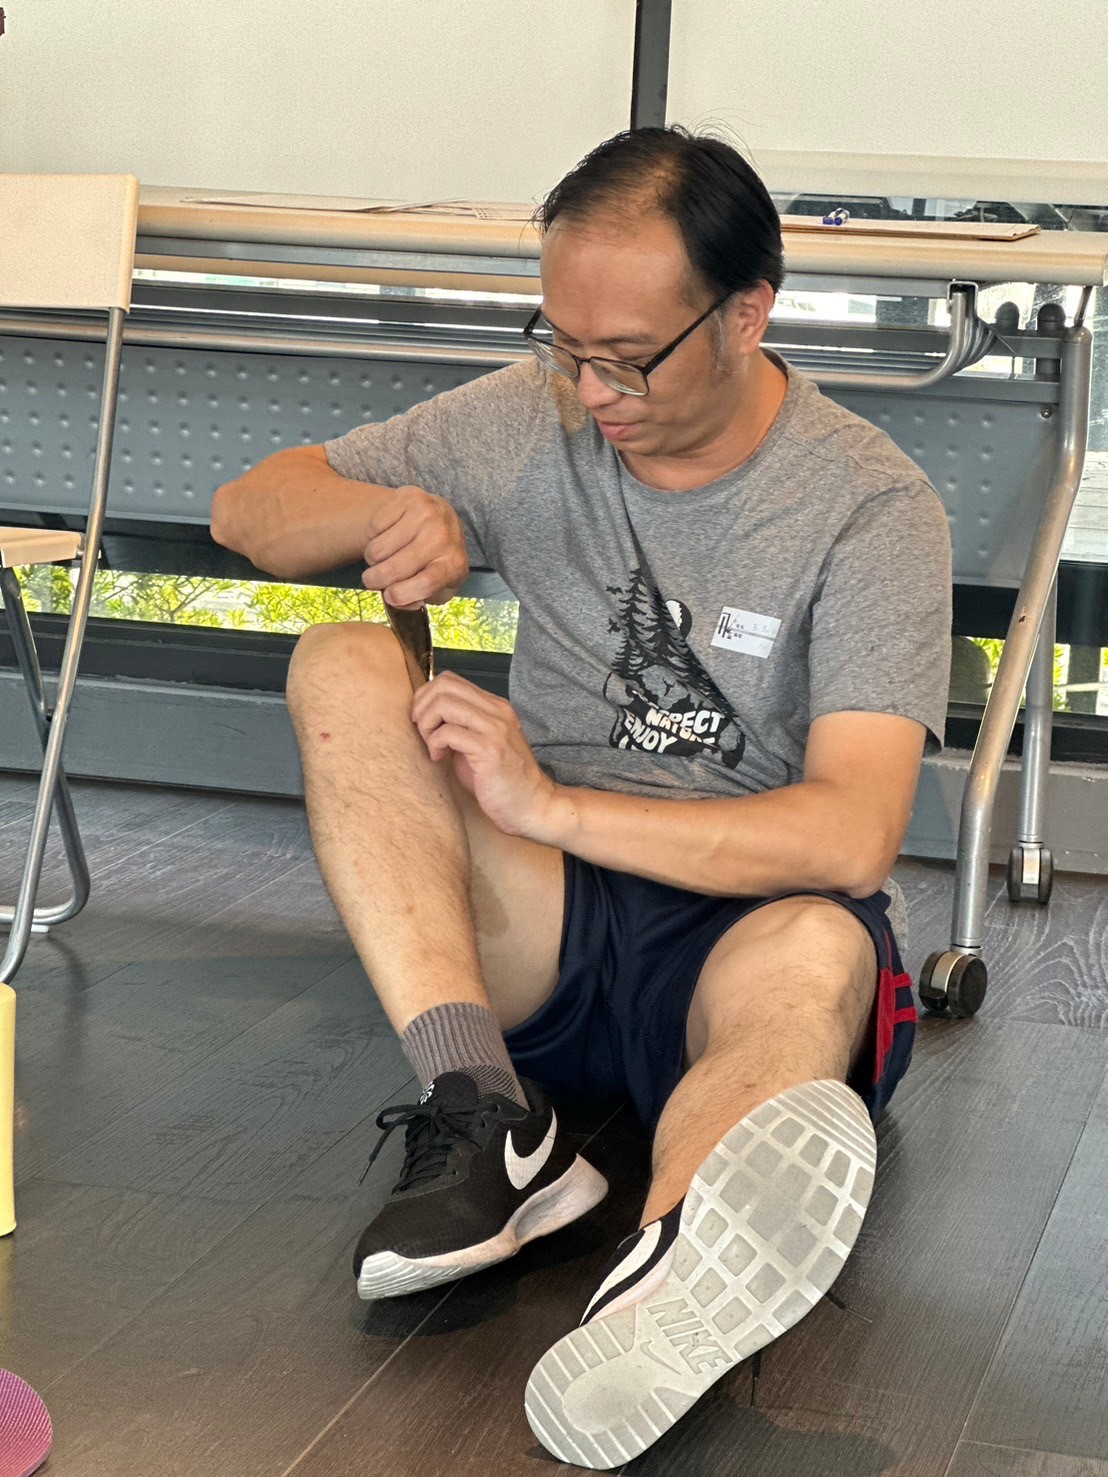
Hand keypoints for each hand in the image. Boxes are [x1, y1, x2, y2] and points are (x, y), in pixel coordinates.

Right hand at [362, 486, 468, 608]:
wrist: (442, 518)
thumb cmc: (437, 560)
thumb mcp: (439, 588)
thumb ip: (418, 600)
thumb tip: (397, 600)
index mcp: (454, 564)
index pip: (426, 583)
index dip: (400, 595)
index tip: (390, 596)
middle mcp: (443, 536)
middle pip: (394, 569)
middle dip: (375, 580)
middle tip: (374, 579)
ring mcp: (427, 514)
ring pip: (377, 549)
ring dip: (373, 558)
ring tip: (384, 556)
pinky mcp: (410, 497)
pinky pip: (373, 526)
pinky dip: (373, 536)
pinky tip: (387, 535)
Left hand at [411, 672, 558, 837]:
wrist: (533, 805)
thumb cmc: (502, 781)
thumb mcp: (480, 744)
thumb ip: (460, 727)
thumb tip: (425, 717)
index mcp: (494, 707)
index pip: (450, 680)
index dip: (426, 697)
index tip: (423, 722)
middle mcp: (497, 711)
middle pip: (444, 685)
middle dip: (422, 707)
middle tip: (423, 732)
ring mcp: (495, 728)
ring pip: (444, 703)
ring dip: (427, 724)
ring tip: (432, 746)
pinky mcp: (489, 749)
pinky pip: (448, 732)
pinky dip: (435, 744)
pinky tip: (439, 759)